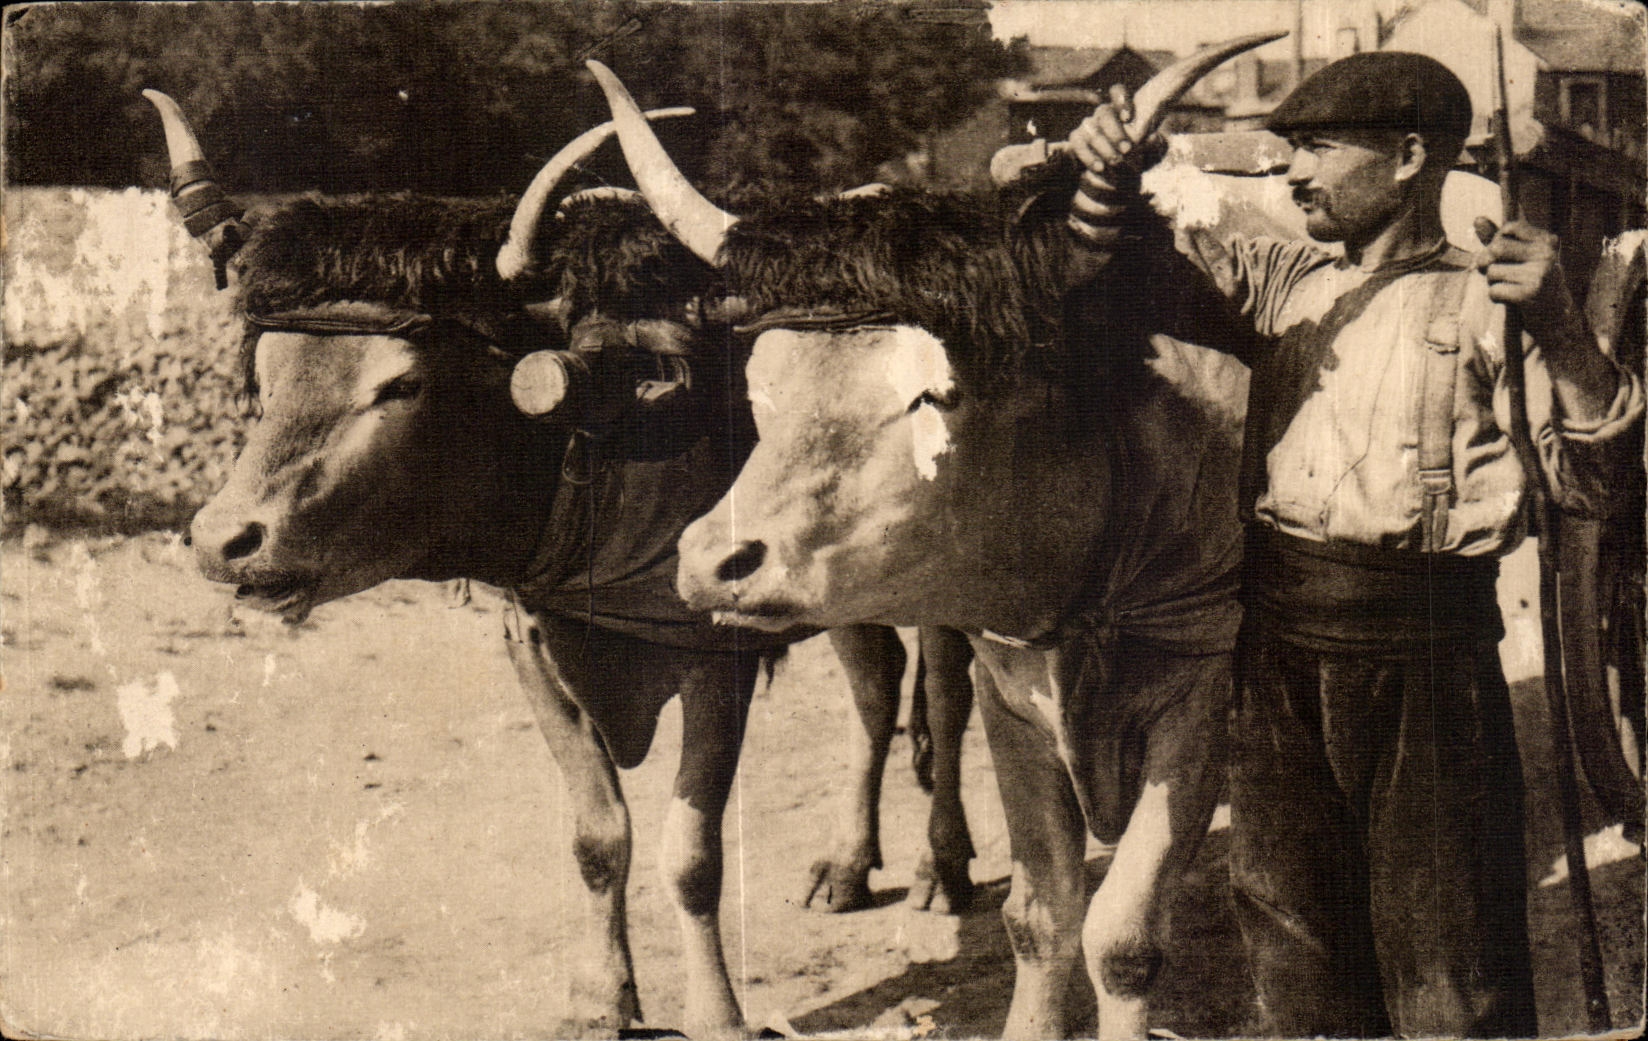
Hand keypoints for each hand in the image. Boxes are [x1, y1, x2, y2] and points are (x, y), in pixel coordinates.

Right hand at [1068, 84, 1162, 189]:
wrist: (1119, 177)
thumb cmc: (1137, 159)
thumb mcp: (1150, 151)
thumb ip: (1151, 143)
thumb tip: (1151, 136)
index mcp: (1120, 110)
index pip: (1116, 91)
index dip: (1120, 100)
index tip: (1127, 118)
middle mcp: (1102, 115)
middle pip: (1104, 113)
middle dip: (1115, 132)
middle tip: (1127, 149)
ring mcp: (1087, 126)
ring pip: (1090, 128)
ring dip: (1104, 147)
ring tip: (1116, 162)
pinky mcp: (1076, 141)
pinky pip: (1077, 143)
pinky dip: (1089, 156)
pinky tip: (1100, 167)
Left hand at [1474, 218, 1617, 415]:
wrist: (1558, 319)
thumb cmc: (1534, 284)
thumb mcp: (1522, 258)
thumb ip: (1498, 239)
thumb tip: (1476, 219)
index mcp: (1548, 240)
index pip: (1508, 228)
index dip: (1498, 243)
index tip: (1509, 257)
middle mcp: (1547, 254)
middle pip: (1496, 248)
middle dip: (1489, 263)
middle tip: (1499, 274)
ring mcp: (1540, 273)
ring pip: (1492, 271)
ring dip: (1493, 282)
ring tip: (1511, 288)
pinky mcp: (1529, 293)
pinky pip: (1494, 290)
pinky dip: (1496, 297)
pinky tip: (1511, 300)